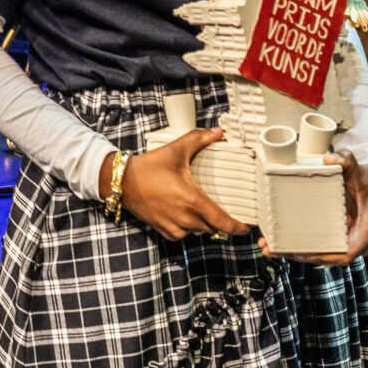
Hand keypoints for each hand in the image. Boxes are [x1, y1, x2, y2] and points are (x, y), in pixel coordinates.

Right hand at [116, 129, 251, 240]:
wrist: (121, 181)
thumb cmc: (148, 168)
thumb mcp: (175, 150)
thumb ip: (199, 140)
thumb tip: (217, 132)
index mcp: (193, 201)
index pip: (224, 223)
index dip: (238, 228)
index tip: (246, 226)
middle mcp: (185, 218)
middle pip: (213, 227)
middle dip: (219, 220)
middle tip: (222, 207)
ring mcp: (173, 226)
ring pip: (198, 231)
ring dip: (202, 223)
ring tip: (199, 207)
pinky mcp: (163, 230)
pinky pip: (182, 235)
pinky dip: (187, 227)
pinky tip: (183, 213)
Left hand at [262, 149, 367, 263]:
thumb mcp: (360, 169)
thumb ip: (347, 161)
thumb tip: (329, 159)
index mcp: (367, 229)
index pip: (346, 253)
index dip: (322, 256)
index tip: (300, 255)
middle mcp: (358, 240)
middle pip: (328, 257)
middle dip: (300, 257)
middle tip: (273, 250)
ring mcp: (349, 239)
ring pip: (322, 254)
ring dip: (296, 254)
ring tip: (270, 249)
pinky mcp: (340, 235)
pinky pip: (321, 245)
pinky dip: (302, 246)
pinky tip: (281, 243)